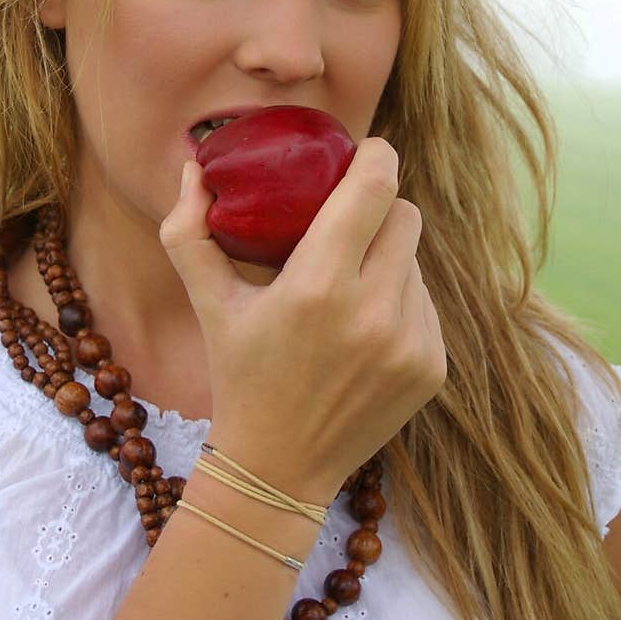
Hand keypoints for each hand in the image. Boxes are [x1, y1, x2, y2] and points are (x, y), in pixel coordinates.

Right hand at [159, 138, 446, 502]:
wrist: (278, 468)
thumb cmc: (238, 373)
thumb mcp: (206, 301)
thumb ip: (189, 228)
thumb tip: (192, 165)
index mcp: (317, 286)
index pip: (374, 188)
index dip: (376, 155)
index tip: (365, 151)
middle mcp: (372, 313)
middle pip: (405, 214)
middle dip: (379, 207)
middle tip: (349, 220)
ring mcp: (409, 344)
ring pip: (415, 260)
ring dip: (388, 258)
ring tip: (349, 281)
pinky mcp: (431, 368)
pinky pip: (426, 303)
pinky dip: (400, 300)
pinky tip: (365, 324)